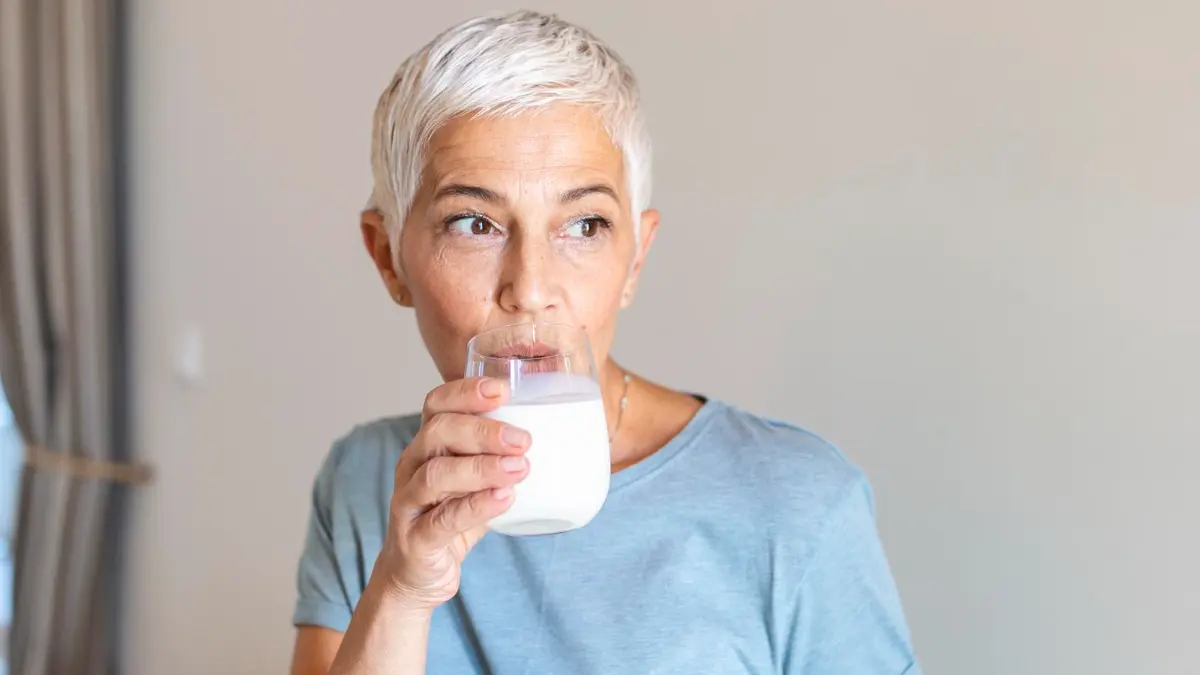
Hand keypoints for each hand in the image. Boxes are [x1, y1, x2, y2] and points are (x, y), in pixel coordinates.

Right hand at [369, 377, 529, 611]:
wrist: (420, 575)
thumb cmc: (453, 517)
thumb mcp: (478, 481)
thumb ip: (506, 457)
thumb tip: (572, 434)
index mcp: (427, 445)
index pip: (437, 404)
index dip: (466, 392)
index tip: (503, 390)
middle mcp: (412, 467)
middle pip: (438, 432)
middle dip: (483, 431)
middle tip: (523, 440)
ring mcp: (409, 503)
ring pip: (436, 474)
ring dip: (482, 468)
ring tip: (520, 469)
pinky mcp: (415, 540)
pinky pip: (441, 520)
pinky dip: (475, 507)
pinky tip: (504, 500)